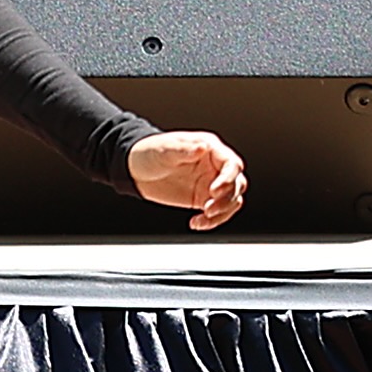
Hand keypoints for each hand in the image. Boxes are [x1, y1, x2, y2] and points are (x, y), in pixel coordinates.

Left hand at [129, 130, 246, 228]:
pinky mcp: (202, 199)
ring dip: (223, 212)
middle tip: (209, 208)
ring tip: (203, 218)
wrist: (134, 170)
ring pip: (232, 200)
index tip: (214, 191)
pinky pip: (218, 212)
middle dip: (227, 199)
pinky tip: (197, 223)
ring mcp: (210, 183)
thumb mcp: (165, 149)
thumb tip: (203, 148)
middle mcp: (214, 167)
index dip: (228, 179)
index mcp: (210, 149)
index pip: (232, 164)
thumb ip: (185, 149)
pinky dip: (212, 221)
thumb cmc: (149, 152)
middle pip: (237, 184)